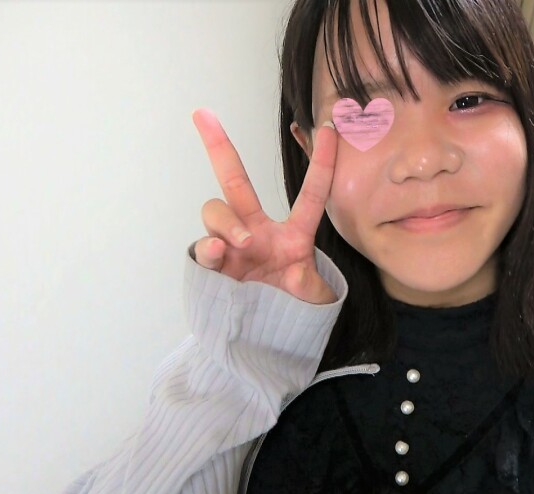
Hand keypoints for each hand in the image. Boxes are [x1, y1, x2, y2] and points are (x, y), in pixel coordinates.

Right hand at [191, 109, 337, 304]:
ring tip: (241, 243)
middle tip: (203, 114)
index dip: (322, 164)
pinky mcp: (214, 266)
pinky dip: (209, 247)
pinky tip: (219, 252)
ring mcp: (231, 246)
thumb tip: (298, 276)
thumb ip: (313, 288)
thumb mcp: (314, 300)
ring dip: (227, 221)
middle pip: (235, 182)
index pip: (311, 195)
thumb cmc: (289, 312)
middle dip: (219, 146)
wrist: (262, 340)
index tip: (330, 128)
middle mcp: (256, 232)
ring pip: (216, 211)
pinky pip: (203, 248)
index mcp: (291, 236)